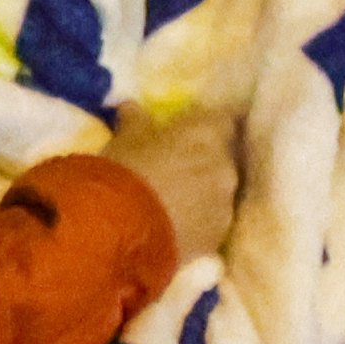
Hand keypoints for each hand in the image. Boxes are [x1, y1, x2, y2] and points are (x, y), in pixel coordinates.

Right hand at [101, 103, 243, 261]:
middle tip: (178, 168)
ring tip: (173, 203)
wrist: (118, 228)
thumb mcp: (123, 140)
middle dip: (205, 161)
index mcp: (206, 133)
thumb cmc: (122, 172)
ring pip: (219, 192)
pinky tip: (174, 226)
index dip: (208, 126)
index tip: (192, 132)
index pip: (224, 119)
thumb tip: (132, 106)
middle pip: (224, 157)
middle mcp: (225, 166)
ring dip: (203, 193)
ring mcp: (224, 204)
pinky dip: (198, 221)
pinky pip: (211, 222)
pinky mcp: (216, 237)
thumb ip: (135, 121)